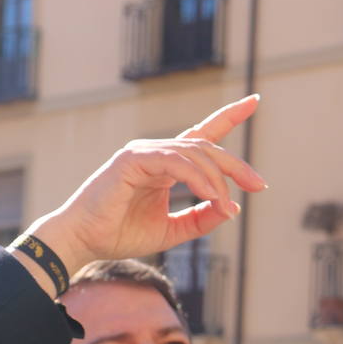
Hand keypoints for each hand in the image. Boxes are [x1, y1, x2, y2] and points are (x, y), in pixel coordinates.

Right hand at [26, 95, 265, 272]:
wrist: (83, 242)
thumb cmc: (118, 234)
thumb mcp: (171, 231)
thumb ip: (200, 219)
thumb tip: (232, 208)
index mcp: (164, 166)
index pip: (200, 135)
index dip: (228, 116)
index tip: (254, 101)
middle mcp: (156, 153)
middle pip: (206, 146)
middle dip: (236, 164)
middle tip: (259, 184)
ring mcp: (143, 152)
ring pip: (194, 154)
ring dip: (217, 180)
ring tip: (226, 204)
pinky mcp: (132, 159)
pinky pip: (175, 162)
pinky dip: (197, 178)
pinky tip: (211, 195)